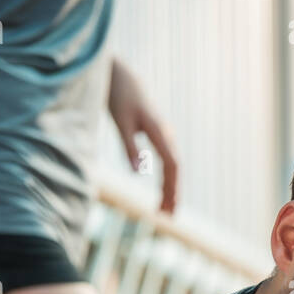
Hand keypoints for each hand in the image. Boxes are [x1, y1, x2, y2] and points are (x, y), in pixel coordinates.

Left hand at [108, 58, 178, 211]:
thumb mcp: (120, 121)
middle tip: (167, 217)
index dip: (171, 188)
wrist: (121, 76)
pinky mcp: (158, 137)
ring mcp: (164, 135)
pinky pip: (167, 162)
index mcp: (158, 131)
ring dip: (170, 189)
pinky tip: (162, 192)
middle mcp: (166, 134)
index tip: (167, 207)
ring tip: (165, 210)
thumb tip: (136, 174)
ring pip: (172, 167)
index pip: (172, 165)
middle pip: (175, 169)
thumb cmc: (118, 96)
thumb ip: (129, 147)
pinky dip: (166, 179)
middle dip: (172, 193)